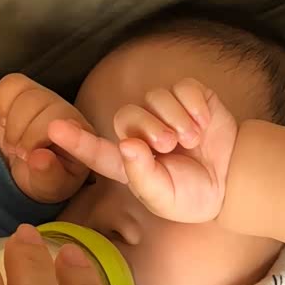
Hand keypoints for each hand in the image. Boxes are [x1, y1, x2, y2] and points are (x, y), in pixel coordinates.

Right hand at [0, 73, 93, 203]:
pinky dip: (2, 106)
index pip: (77, 129)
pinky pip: (10, 86)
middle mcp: (69, 114)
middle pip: (48, 109)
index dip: (62, 135)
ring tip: (13, 145)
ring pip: (27, 97)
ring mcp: (47, 98)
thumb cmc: (43, 177)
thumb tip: (39, 158)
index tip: (41, 148)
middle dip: (27, 137)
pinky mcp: (25, 88)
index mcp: (84, 140)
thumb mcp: (48, 188)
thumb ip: (48, 176)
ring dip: (13, 126)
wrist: (22, 165)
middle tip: (21, 155)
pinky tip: (6, 123)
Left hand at [48, 78, 236, 222]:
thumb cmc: (193, 195)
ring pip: (154, 98)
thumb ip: (142, 175)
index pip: (96, 150)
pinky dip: (194, 106)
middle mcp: (142, 133)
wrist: (231, 180)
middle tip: (170, 146)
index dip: (75, 140)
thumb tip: (127, 145)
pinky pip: (182, 88)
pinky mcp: (188, 97)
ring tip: (193, 140)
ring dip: (175, 119)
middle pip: (127, 115)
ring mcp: (164, 112)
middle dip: (148, 129)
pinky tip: (205, 125)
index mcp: (129, 162)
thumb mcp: (164, 197)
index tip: (53, 129)